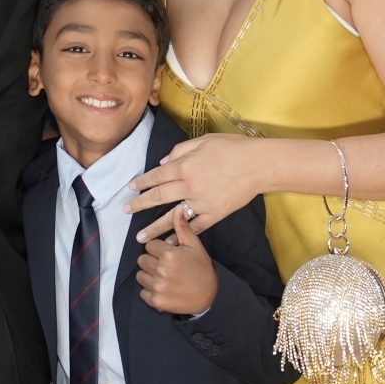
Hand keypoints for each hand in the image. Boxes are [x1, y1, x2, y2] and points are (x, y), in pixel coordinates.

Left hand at [129, 135, 269, 241]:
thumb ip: (180, 150)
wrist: (259, 164)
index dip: (142, 182)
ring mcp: (201, 202)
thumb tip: (162, 163)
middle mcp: (189, 185)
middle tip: (125, 211)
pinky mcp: (214, 214)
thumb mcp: (204, 140)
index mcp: (184, 165)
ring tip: (140, 237)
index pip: (156, 175)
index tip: (131, 188)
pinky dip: (181, 235)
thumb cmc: (233, 148)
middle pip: (158, 196)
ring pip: (172, 217)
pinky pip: (194, 227)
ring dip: (154, 227)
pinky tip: (170, 243)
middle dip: (139, 204)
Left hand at [136, 205, 219, 313]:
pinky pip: (142, 293)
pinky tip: (162, 289)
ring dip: (149, 276)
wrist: (210, 296)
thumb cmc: (202, 268)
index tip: (167, 254)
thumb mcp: (195, 245)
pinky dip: (150, 292)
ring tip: (163, 277)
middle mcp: (161, 270)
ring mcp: (157, 287)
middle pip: (142, 260)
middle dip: (151, 261)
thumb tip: (178, 206)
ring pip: (140, 276)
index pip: (149, 246)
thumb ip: (182, 227)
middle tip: (165, 266)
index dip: (158, 249)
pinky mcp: (156, 301)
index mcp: (169, 254)